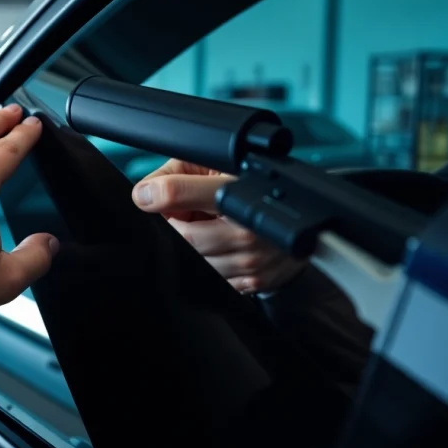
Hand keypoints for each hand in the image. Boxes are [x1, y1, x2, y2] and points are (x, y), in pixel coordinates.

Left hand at [131, 159, 305, 293]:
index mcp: (239, 190)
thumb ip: (176, 173)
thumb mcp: (217, 166)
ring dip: (190, 249)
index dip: (159, 195)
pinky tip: (217, 249)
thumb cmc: (254, 188)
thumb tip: (143, 192)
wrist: (303, 219)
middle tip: (182, 216)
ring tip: (205, 230)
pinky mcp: (253, 281)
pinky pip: (210, 279)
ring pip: (193, 261)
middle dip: (174, 227)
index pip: (182, 193)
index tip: (146, 198)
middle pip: (182, 236)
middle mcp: (247, 228)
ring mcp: (251, 259)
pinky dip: (207, 264)